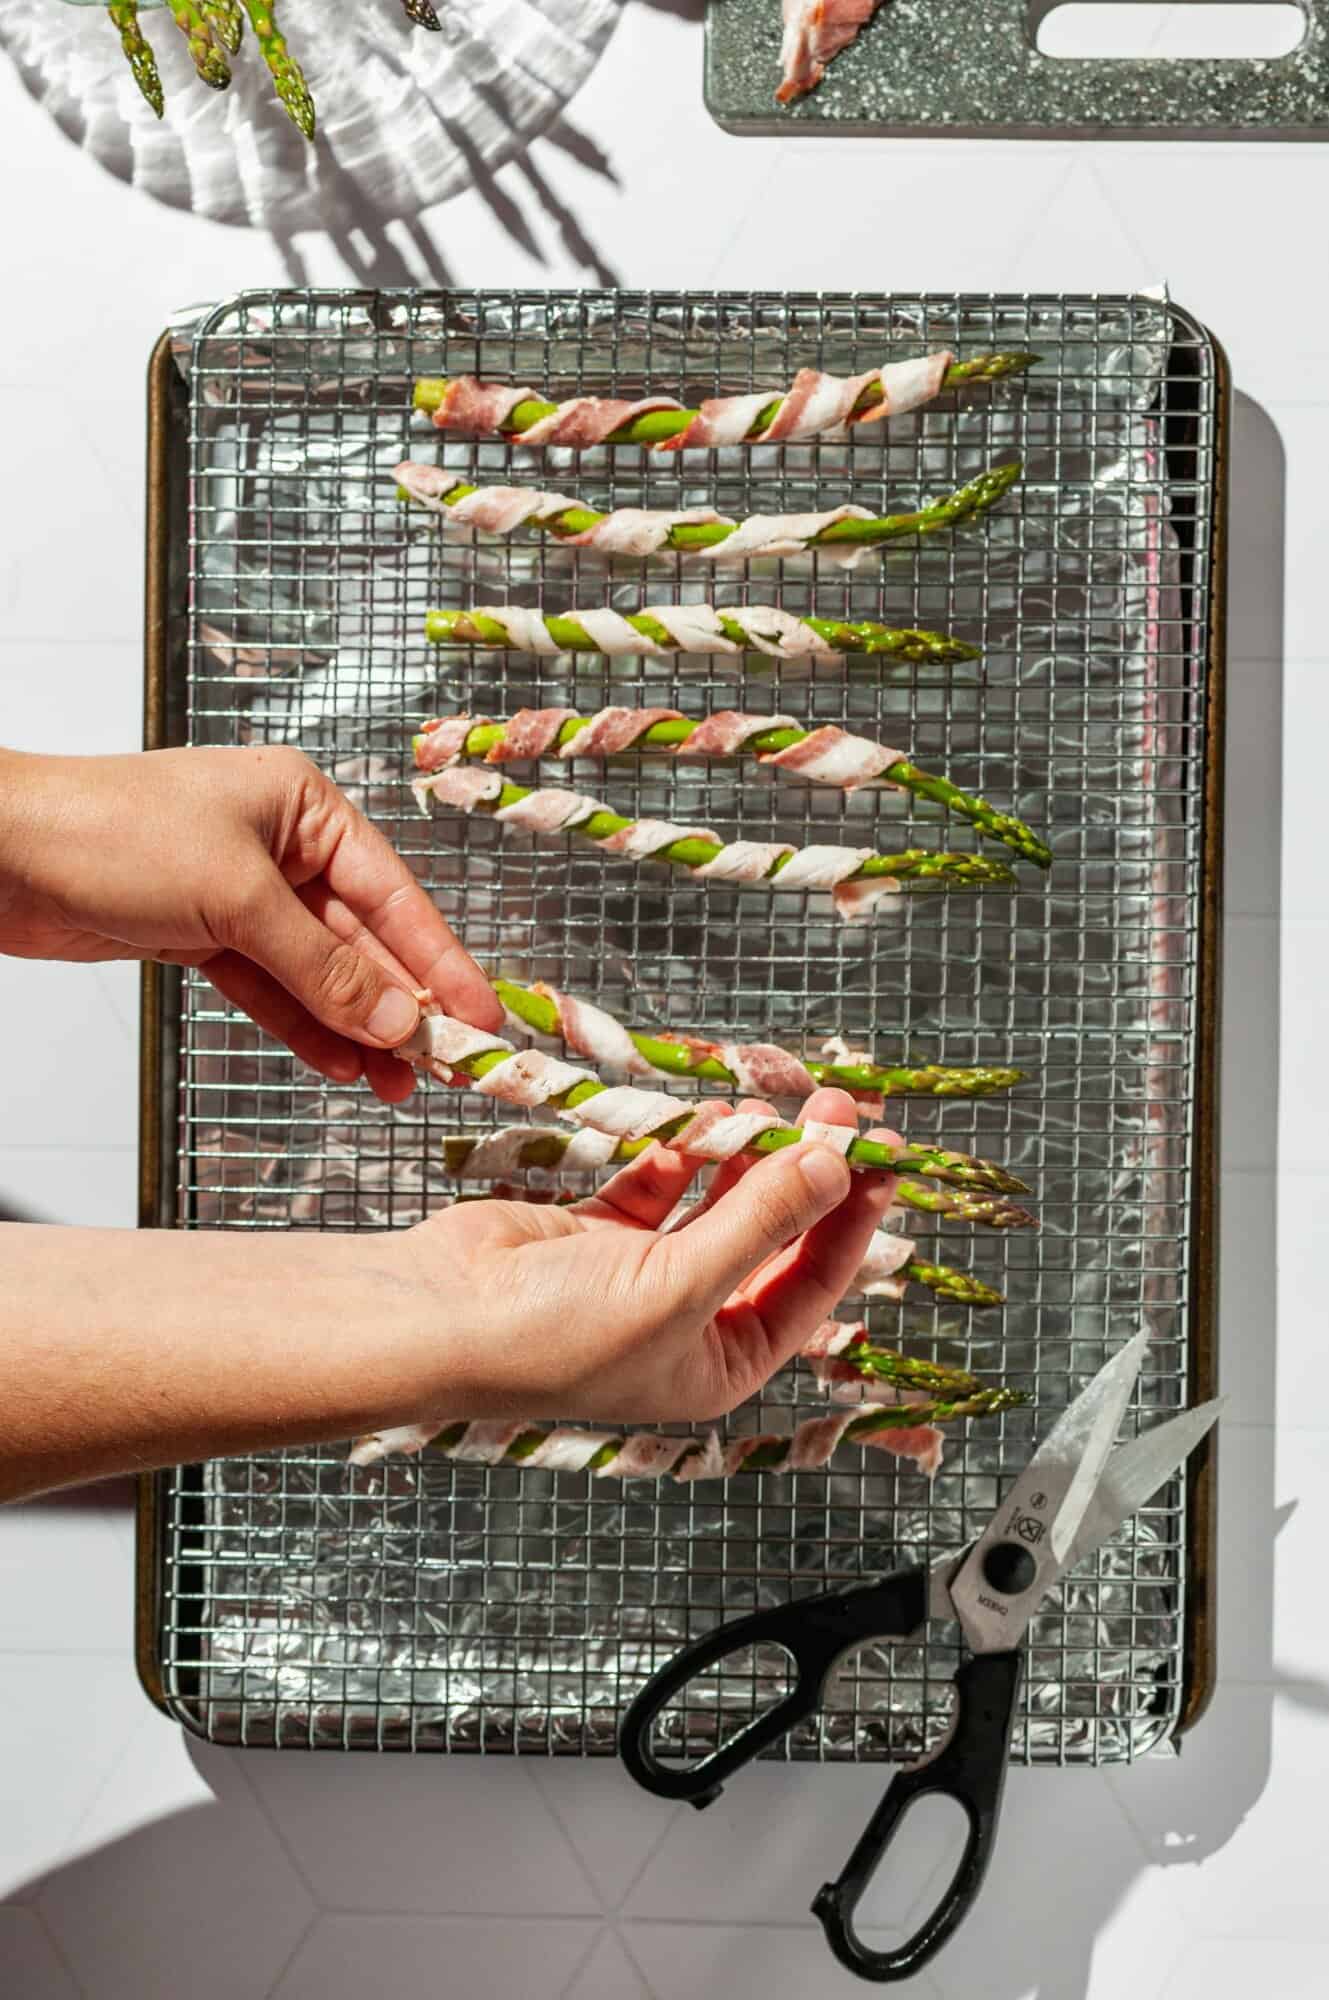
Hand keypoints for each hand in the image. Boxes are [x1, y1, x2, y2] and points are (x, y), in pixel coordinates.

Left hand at [0, 743, 500, 1098]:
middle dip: (401, 1005)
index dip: (441, 960)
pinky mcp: (200, 935)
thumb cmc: (110, 833)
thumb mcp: (236, 898)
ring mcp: (239, 894)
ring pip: (318, 973)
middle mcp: (279, 847)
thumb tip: (397, 1019)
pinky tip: (341, 1064)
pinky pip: (271, 990)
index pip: (393, 893)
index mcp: (302, 806)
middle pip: (362, 939)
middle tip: (449, 1065)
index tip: (481, 1016)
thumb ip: (322, 967)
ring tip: (400, 1084)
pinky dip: (304, 1028)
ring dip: (357, 1029)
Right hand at [397, 1088, 896, 1424]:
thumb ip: (759, 1220)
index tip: (881, 1153)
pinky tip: (697, 1128)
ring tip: (763, 1107)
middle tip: (838, 1105)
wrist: (433, 1318)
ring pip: (718, 1203)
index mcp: (721, 1363)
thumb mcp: (678, 1284)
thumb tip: (835, 1166)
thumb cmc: (552, 1336)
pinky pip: (660, 1185)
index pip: (813, 1282)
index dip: (852, 1215)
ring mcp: (642, 1275)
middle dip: (805, 1172)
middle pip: (773, 1235)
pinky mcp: (598, 1234)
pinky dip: (679, 1154)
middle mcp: (690, 1322)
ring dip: (744, 1156)